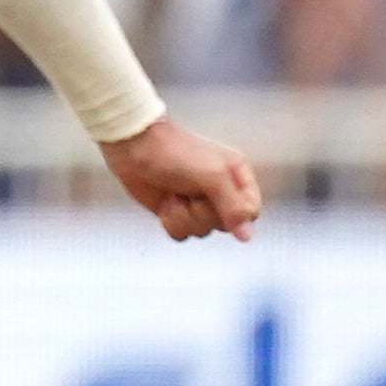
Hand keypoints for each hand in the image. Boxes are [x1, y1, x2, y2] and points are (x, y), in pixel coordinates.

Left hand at [101, 117, 260, 242]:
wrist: (134, 149)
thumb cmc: (175, 153)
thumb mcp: (213, 175)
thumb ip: (233, 206)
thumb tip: (246, 237)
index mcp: (237, 177)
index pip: (251, 212)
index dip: (235, 213)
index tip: (215, 199)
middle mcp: (221, 192)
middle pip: (226, 225)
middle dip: (203, 212)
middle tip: (191, 191)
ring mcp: (198, 204)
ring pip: (203, 231)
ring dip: (184, 215)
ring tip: (176, 193)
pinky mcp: (177, 213)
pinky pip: (182, 234)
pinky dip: (171, 220)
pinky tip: (166, 202)